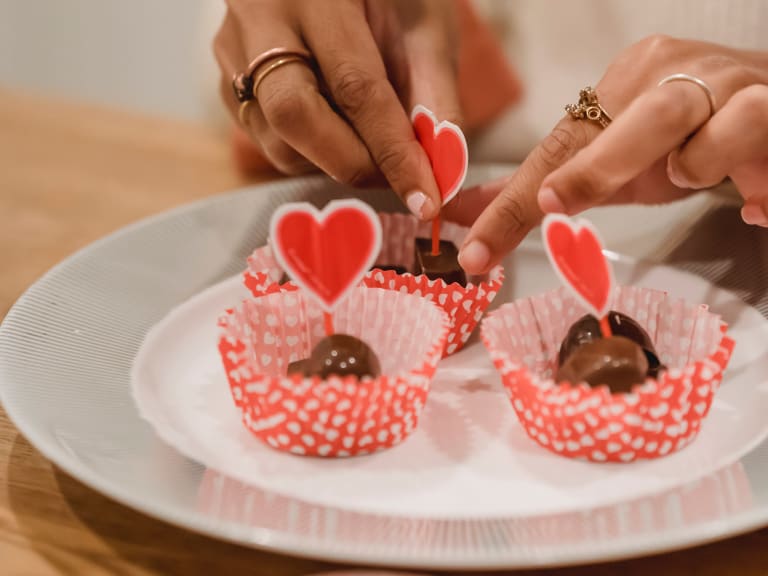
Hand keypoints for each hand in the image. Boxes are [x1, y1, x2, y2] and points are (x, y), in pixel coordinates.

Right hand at [214, 0, 460, 220]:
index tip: (424, 200)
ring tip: (368, 141)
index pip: (354, 86)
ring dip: (331, 161)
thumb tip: (442, 172)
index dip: (392, 151)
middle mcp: (259, 14)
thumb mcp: (424, 24)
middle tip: (393, 177)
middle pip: (292, 115)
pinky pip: (265, 138)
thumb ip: (434, 94)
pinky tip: (335, 126)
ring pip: (276, 139)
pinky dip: (309, 151)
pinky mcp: (224, 78)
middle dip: (351, 162)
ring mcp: (231, 48)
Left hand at [450, 35, 767, 273]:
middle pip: (629, 120)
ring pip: (698, 124)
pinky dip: (753, 180)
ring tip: (693, 176)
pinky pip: (751, 136)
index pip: (559, 148)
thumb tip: (466, 211)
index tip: (477, 253)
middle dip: (591, 169)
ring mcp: (725, 85)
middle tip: (553, 205)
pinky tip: (754, 204)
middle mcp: (670, 74)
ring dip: (695, 165)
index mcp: (624, 84)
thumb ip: (543, 186)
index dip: (515, 204)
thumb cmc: (683, 139)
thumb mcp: (608, 165)